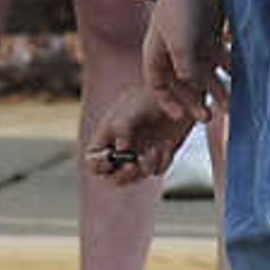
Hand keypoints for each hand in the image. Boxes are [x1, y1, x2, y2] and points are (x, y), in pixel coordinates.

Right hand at [84, 88, 198, 185]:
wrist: (176, 92)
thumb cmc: (145, 97)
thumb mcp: (128, 111)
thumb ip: (121, 130)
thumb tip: (121, 152)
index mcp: (109, 136)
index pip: (93, 160)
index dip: (98, 165)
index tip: (110, 160)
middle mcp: (124, 148)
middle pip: (113, 176)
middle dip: (123, 176)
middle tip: (133, 166)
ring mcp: (142, 152)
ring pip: (136, 176)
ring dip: (144, 168)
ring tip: (154, 150)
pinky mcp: (162, 154)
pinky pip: (157, 170)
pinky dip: (161, 161)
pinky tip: (167, 146)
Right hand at [142, 0, 228, 123]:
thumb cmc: (182, 10)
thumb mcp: (183, 46)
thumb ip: (188, 71)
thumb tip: (196, 90)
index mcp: (157, 54)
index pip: (158, 85)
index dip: (168, 102)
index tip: (180, 118)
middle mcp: (172, 51)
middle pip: (184, 83)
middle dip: (197, 100)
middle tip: (211, 117)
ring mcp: (191, 41)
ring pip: (205, 71)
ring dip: (217, 87)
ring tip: (232, 103)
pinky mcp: (208, 32)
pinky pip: (218, 56)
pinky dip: (227, 66)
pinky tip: (240, 75)